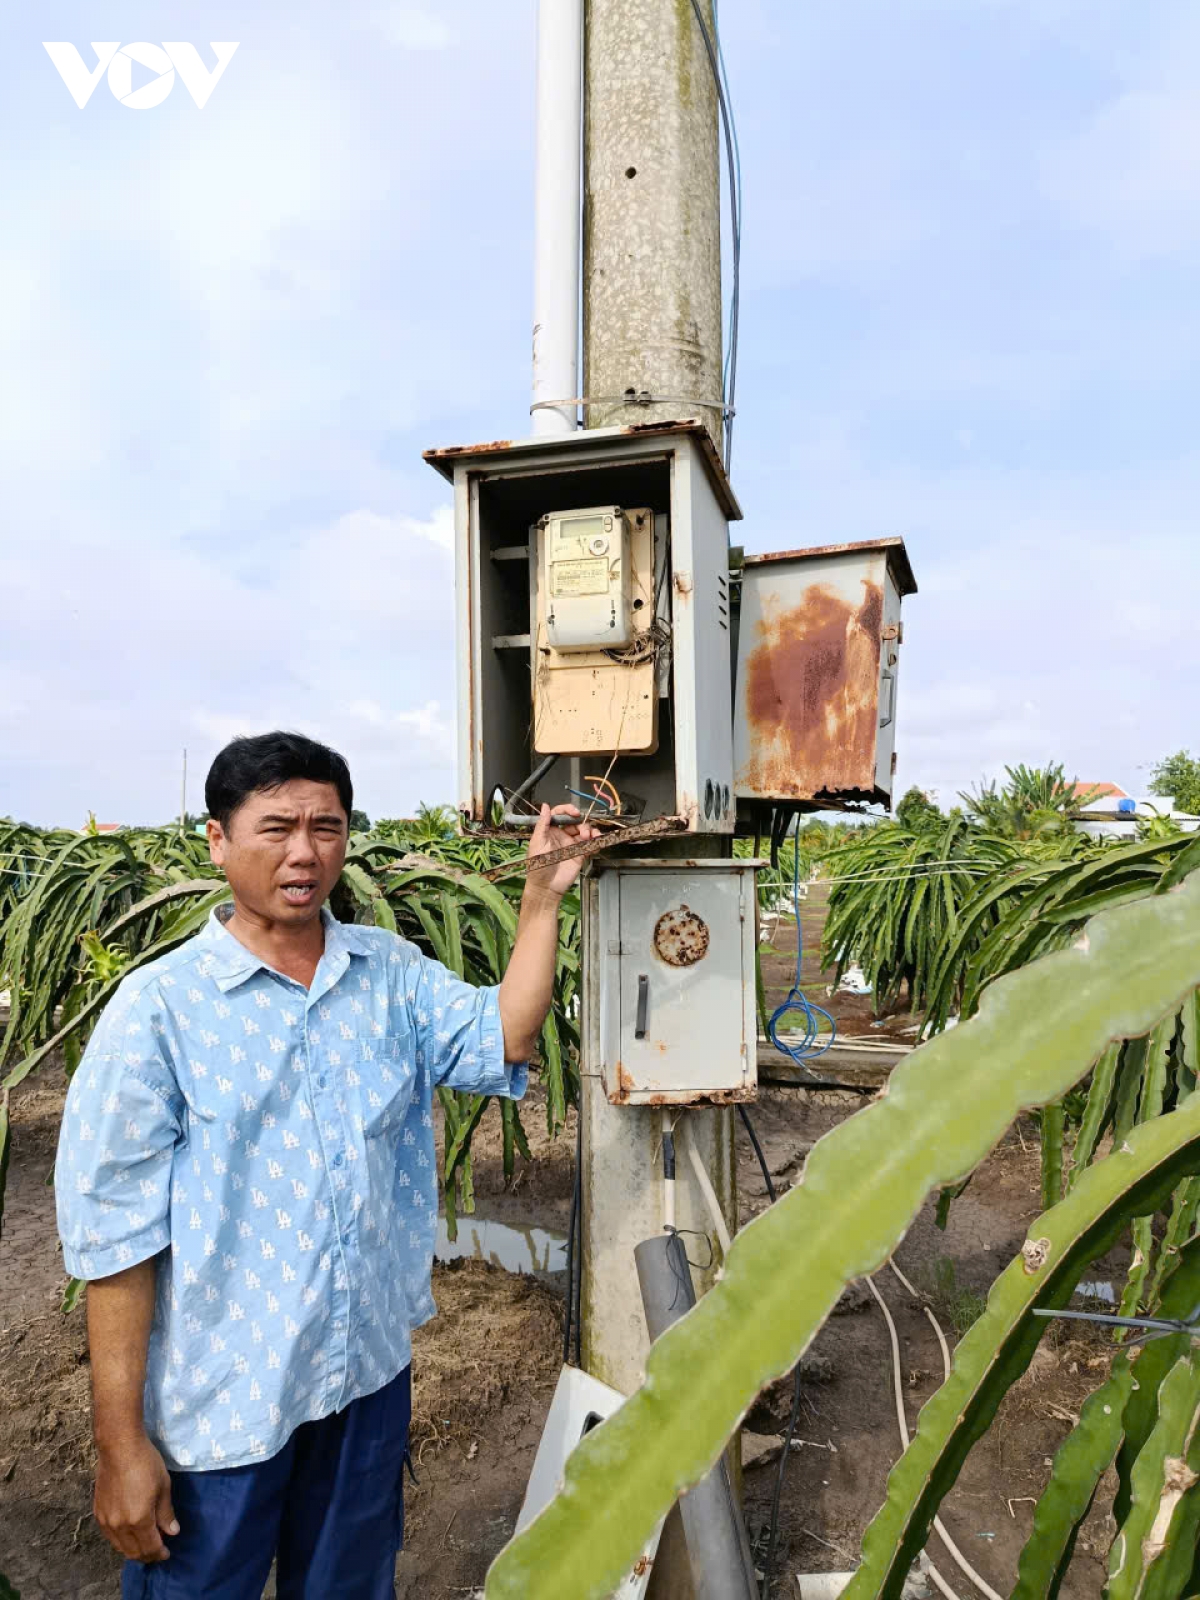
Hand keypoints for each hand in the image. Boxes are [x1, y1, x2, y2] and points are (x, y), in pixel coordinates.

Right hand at [94, 1434, 177, 1561]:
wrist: (119, 1447)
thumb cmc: (146, 1463)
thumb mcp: (163, 1487)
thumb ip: (166, 1513)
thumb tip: (172, 1532)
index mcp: (138, 1520)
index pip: (150, 1548)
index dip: (159, 1554)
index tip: (167, 1553)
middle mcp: (119, 1526)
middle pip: (133, 1552)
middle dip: (147, 1555)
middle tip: (158, 1550)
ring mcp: (106, 1521)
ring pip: (120, 1547)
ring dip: (133, 1549)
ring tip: (145, 1543)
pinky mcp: (97, 1513)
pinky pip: (110, 1536)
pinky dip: (121, 1540)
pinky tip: (129, 1533)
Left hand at [525, 804, 600, 897]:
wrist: (547, 887)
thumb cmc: (538, 866)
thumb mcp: (537, 842)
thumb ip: (542, 824)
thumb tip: (544, 806)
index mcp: (550, 830)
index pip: (560, 814)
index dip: (568, 810)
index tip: (575, 812)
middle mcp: (562, 835)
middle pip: (575, 822)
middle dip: (582, 823)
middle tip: (583, 831)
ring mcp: (571, 844)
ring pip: (584, 832)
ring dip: (590, 831)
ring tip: (589, 837)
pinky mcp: (580, 854)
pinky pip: (589, 845)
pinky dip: (595, 842)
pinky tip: (596, 842)